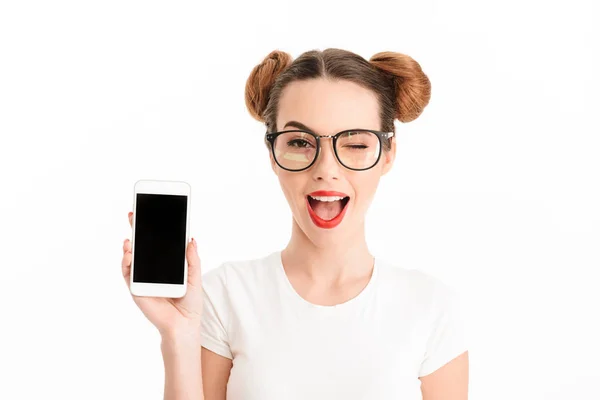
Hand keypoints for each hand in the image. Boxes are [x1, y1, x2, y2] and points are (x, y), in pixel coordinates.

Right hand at [121, 211, 202, 338]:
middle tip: (133, 214)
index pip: (158, 242)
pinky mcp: (136, 288)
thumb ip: (192, 259)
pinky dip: (126, 262)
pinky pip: (128, 273)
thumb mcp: (195, 277)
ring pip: (132, 257)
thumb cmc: (190, 303)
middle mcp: (153, 269)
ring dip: (129, 245)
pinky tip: (129, 253)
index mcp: (166, 264)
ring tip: (131, 237)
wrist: (184, 325)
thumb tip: (191, 239)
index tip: (152, 211)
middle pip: (142, 246)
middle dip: (137, 229)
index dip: (154, 228)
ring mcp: (143, 278)